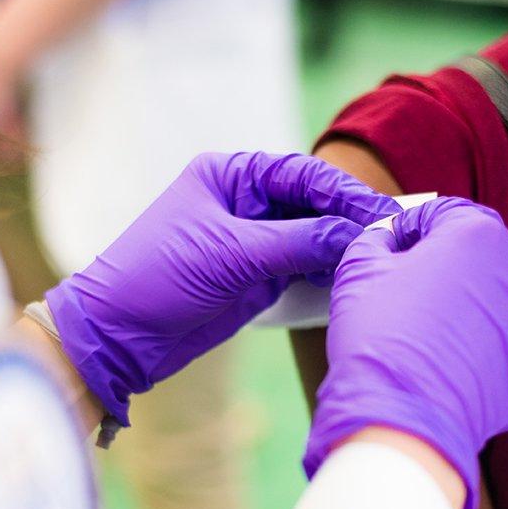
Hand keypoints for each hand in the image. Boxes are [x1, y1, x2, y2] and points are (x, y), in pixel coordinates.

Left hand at [45, 152, 400, 424]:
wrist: (117, 335)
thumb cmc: (157, 277)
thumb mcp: (231, 254)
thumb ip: (297, 241)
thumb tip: (353, 234)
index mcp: (229, 176)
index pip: (301, 173)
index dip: (343, 190)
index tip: (378, 210)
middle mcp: (243, 202)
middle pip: (311, 203)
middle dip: (347, 218)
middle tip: (389, 233)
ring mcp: (250, 241)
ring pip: (310, 236)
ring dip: (339, 246)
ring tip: (377, 256)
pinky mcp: (254, 277)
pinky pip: (301, 268)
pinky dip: (324, 272)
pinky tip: (350, 278)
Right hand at [304, 197, 507, 508]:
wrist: (405, 417)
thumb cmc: (381, 339)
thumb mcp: (359, 269)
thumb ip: (378, 239)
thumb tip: (389, 240)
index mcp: (475, 230)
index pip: (440, 213)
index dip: (408, 229)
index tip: (391, 251)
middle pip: (475, 250)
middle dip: (444, 263)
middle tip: (408, 291)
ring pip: (498, 291)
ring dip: (471, 299)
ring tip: (431, 327)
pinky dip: (497, 337)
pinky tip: (463, 351)